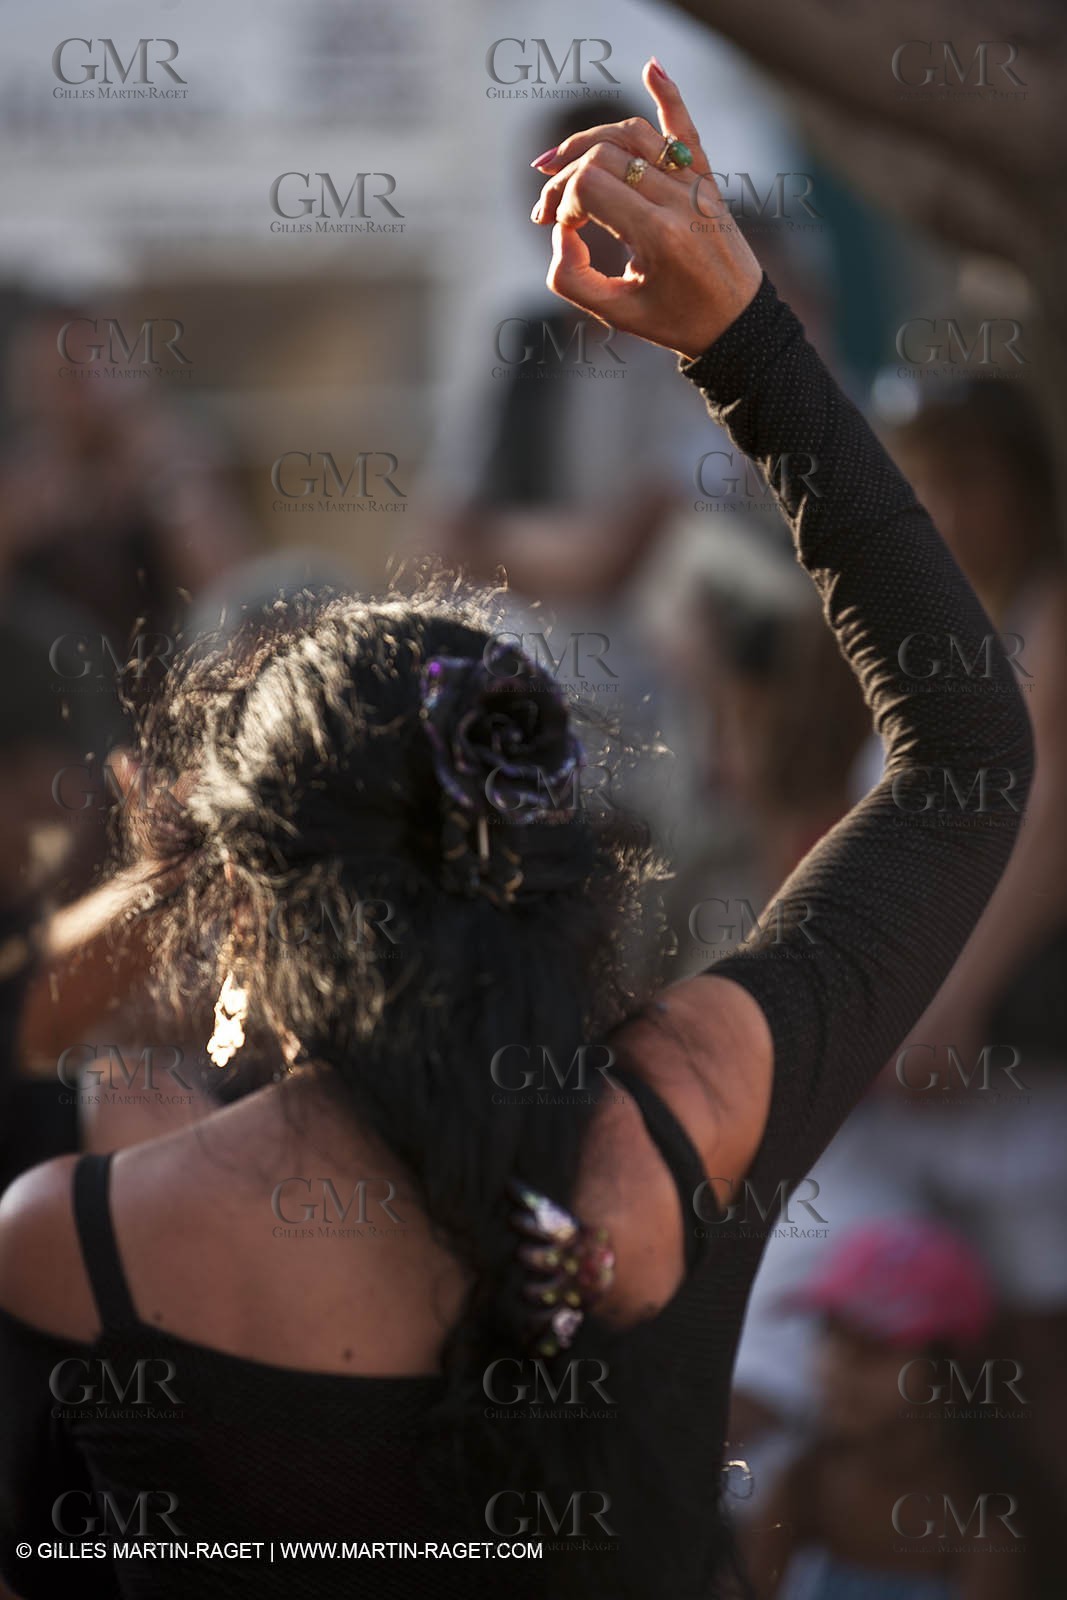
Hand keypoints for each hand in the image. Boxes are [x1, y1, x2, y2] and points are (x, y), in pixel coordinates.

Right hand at [531, 58, 763, 360]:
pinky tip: (652, 67)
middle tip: (548, 213)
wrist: (738, 324)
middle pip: (603, 156)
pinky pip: (685, 128)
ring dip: (588, 142)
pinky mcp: (706, 179)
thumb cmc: (675, 322)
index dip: (562, 202)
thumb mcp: (616, 313)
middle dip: (564, 178)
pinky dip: (669, 94)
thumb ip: (571, 278)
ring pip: (631, 134)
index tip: (561, 230)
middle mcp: (679, 200)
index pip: (589, 186)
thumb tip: (559, 231)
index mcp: (658, 235)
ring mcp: (694, 184)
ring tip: (557, 164)